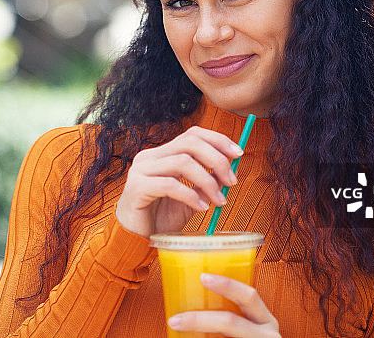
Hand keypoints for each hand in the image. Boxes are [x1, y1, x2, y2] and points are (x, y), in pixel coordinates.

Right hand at [115, 126, 240, 237]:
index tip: (238, 153)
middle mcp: (150, 157)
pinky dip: (191, 195)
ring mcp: (141, 170)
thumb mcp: (190, 197)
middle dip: (217, 159)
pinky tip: (202, 208)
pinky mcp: (137, 187)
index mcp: (162, 154)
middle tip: (233, 181)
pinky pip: (170, 185)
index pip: (192, 134)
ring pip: (182, 162)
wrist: (135, 238)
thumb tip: (232, 171)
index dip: (217, 140)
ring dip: (208, 181)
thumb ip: (206, 182)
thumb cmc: (161, 217)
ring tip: (220, 201)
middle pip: (189, 143)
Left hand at [168, 273, 281, 337]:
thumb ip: (231, 315)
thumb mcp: (249, 328)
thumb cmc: (247, 337)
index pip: (249, 296)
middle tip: (175, 319)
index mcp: (265, 320)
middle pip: (230, 322)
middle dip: (199, 319)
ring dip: (196, 334)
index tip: (202, 277)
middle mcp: (266, 335)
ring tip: (177, 328)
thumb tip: (192, 302)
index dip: (227, 285)